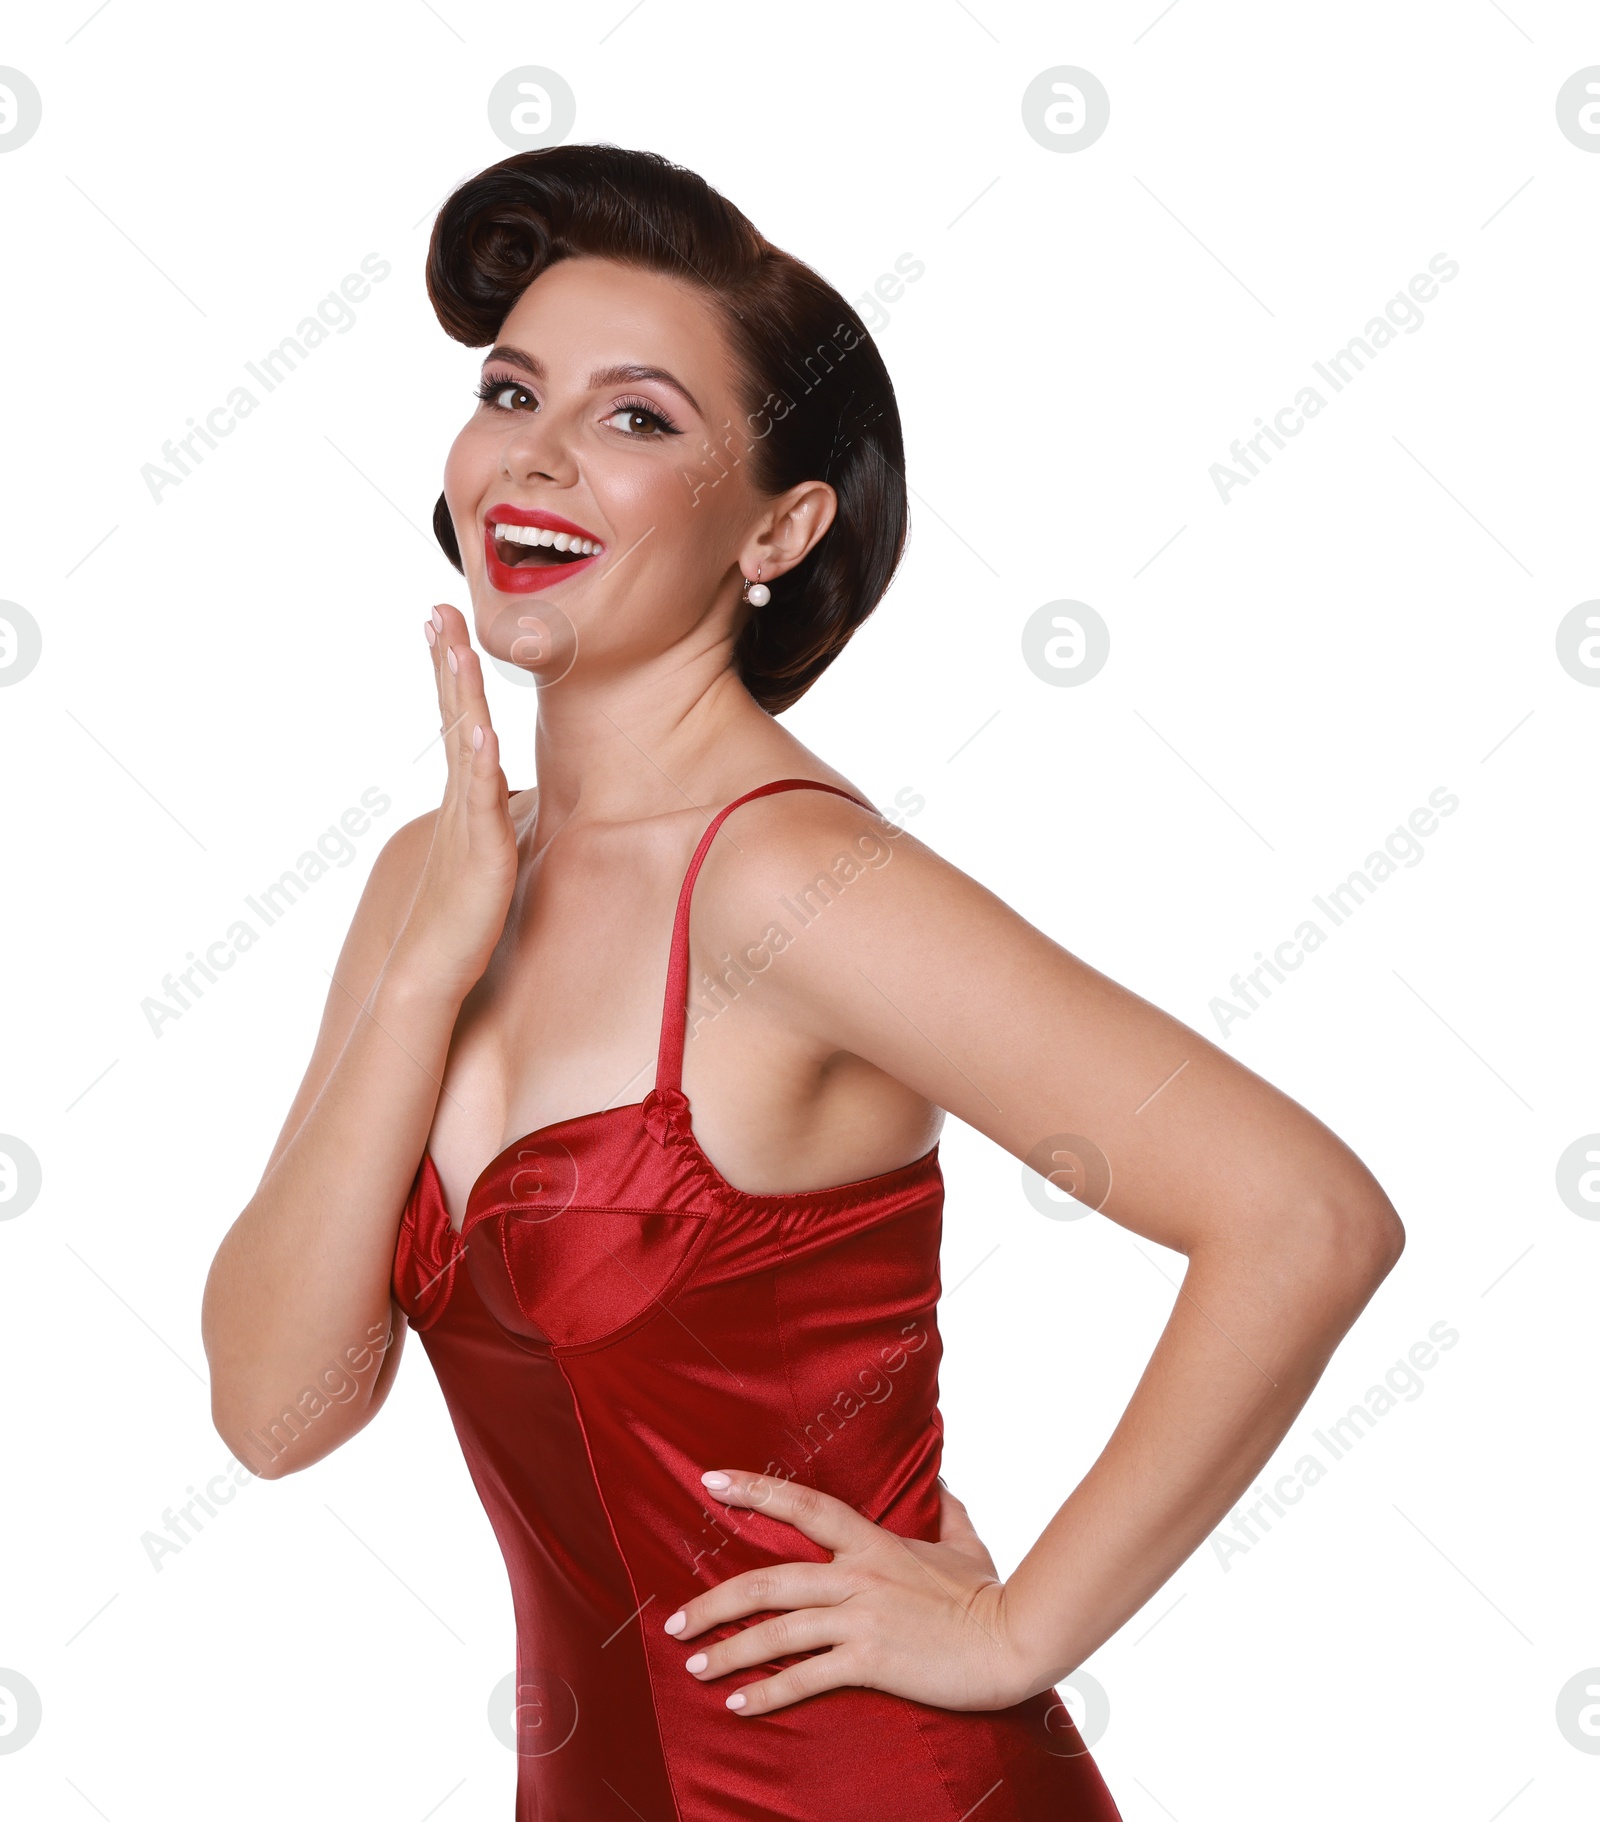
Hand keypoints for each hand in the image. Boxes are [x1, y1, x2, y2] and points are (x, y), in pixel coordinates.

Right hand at [397, 603, 519, 998]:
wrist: (432, 970)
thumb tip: (518, 790)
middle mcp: (460, 800)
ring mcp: (466, 823)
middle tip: (438, 607)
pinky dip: (479, 764)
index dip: (452, 672)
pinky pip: (479, 802)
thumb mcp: (491, 852)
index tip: (445, 624)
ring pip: (464, 747)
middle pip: (454, 717)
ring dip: (460, 696)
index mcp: (464, 797)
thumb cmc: (464, 918)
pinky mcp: (480, 853)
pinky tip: (481, 732)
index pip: (459, 720)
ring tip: (455, 648)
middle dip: (446, 660)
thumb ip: (499, 816)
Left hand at [664, 1469, 1040, 1716]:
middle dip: (715, 1601)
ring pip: (778, 1630)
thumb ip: (947, 1510)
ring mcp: (863, 1616)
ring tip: (694, 1667)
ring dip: (730, 1651)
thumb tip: (942, 1483)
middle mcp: (858, 1575)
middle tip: (674, 1621)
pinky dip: (769, 1694)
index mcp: (874, 1542)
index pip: (803, 1505)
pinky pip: (807, 1677)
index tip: (710, 1481)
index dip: (755, 1490)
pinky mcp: (872, 1659)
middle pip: (770, 1578)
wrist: (1014, 1640)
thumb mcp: (966, 1542)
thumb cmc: (990, 1595)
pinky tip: (740, 1707)